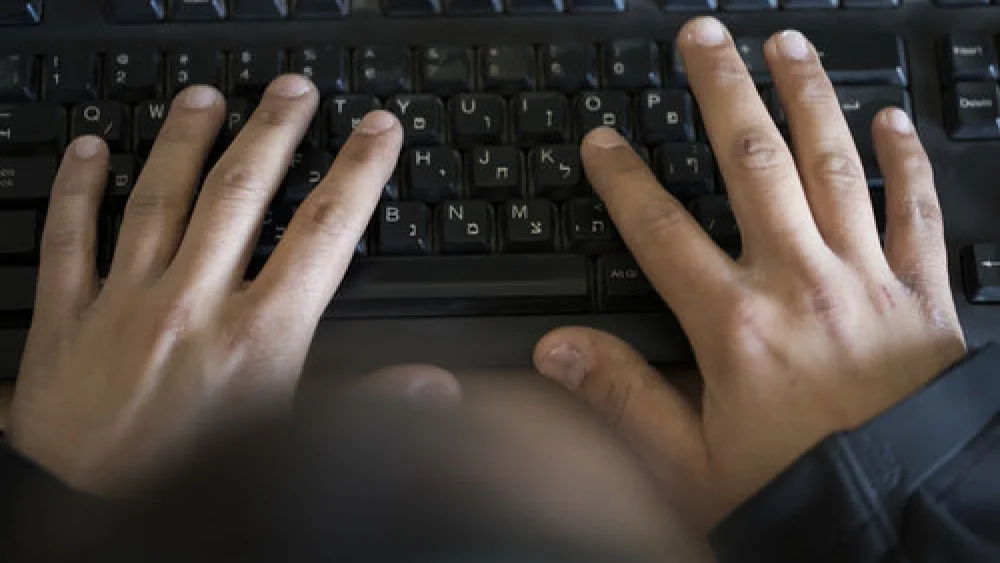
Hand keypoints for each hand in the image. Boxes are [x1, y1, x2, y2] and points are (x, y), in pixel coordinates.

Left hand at [7, 76, 423, 495]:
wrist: (92, 528)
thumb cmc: (192, 489)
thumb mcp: (294, 446)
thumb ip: (368, 405)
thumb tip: (435, 387)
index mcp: (260, 338)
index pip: (324, 232)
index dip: (359, 171)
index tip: (376, 132)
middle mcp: (194, 307)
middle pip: (243, 194)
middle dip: (276, 132)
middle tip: (295, 90)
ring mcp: (126, 306)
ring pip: (160, 199)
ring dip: (188, 141)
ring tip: (207, 99)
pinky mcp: (66, 321)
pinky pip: (70, 239)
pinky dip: (79, 189)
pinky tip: (93, 151)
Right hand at [533, 18, 966, 529]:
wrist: (907, 520)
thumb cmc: (799, 491)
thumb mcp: (688, 463)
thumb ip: (620, 396)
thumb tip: (556, 351)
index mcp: (735, 326)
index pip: (661, 230)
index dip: (624, 179)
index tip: (603, 141)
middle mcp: (800, 285)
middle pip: (753, 165)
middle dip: (724, 92)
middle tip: (704, 37)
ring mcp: (866, 281)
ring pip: (834, 166)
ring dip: (807, 98)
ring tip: (786, 45)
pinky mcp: (923, 295)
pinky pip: (918, 211)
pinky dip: (906, 160)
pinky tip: (890, 118)